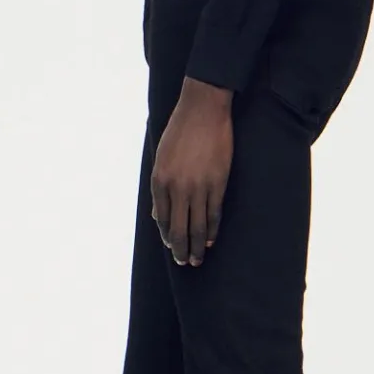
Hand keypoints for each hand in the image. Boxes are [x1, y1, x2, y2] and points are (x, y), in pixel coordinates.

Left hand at [151, 79, 233, 264]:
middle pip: (178, 228)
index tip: (171, 246)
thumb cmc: (180, 131)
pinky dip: (211, 230)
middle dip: (180, 250)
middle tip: (184, 263)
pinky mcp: (217, 183)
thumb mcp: (161, 158)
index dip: (167, 236)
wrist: (203, 110)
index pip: (163, 218)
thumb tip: (156, 214)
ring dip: (196, 246)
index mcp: (159, 180)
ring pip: (197, 226)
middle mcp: (176, 187)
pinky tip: (210, 240)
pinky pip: (213, 214)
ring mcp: (198, 187)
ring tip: (197, 259)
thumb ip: (159, 188)